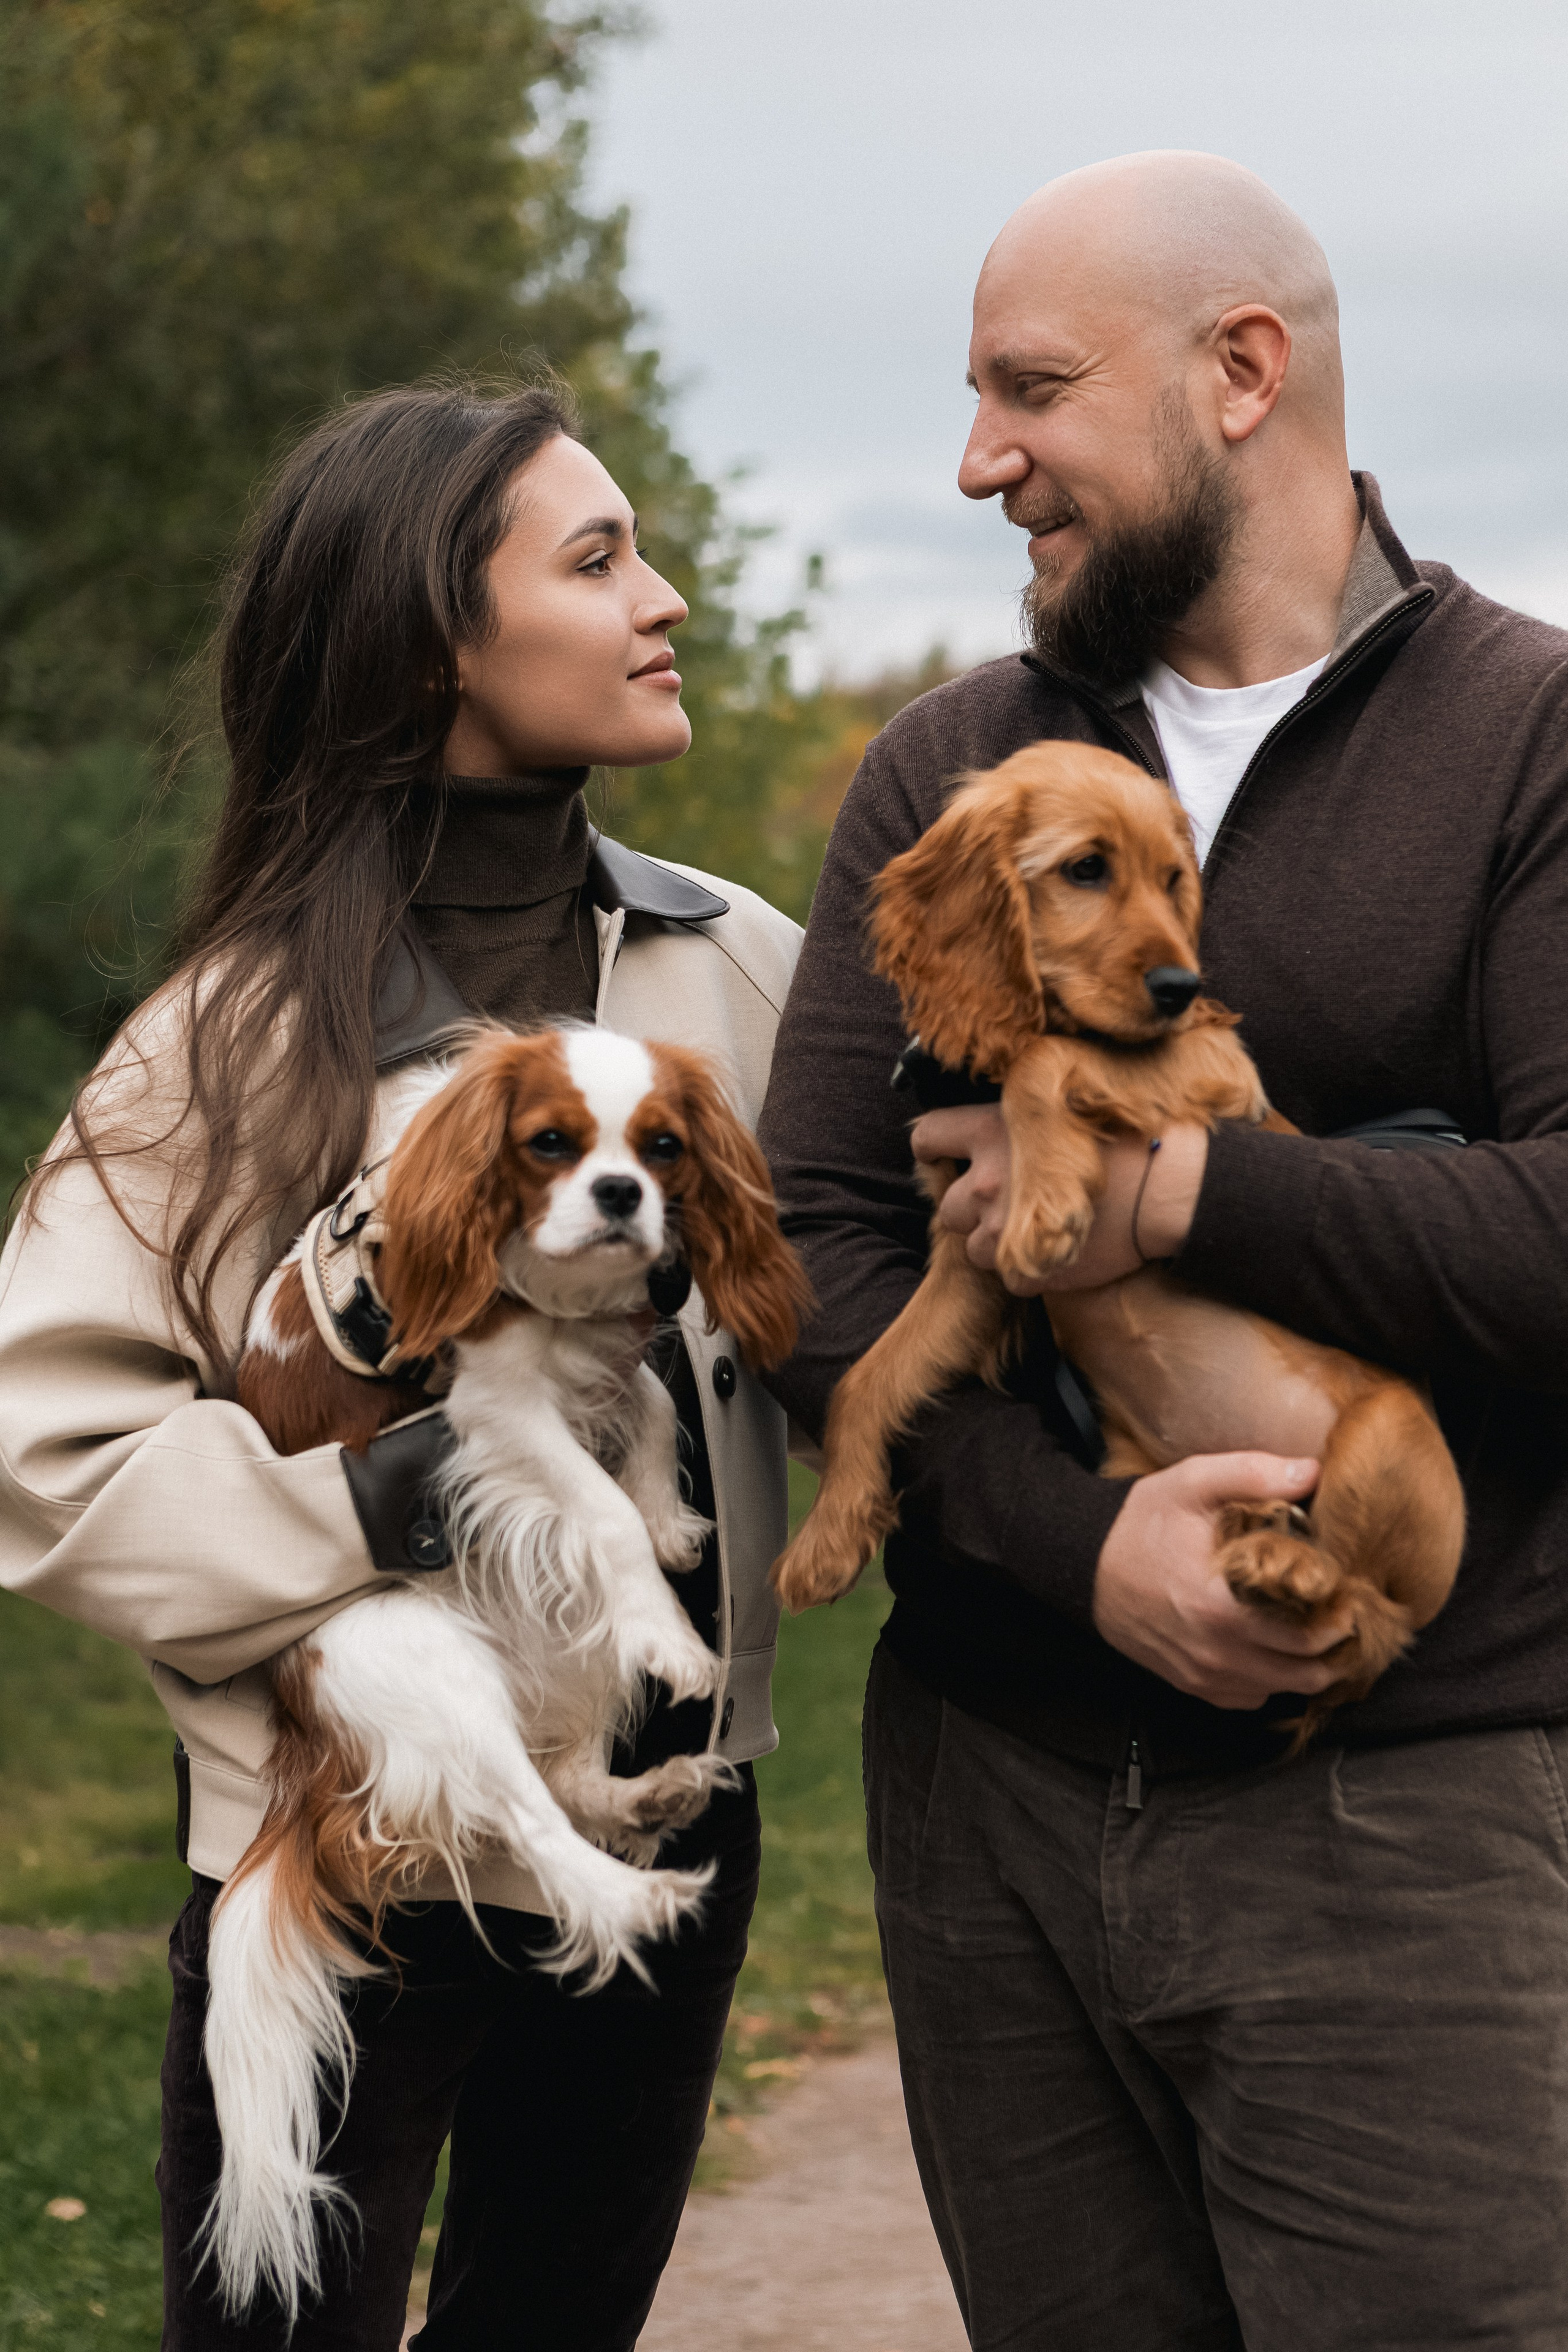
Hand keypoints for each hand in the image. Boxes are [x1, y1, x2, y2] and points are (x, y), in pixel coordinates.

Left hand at [908, 1107, 1209, 1291]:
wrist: (1167, 1185)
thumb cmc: (1125, 1136)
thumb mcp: (1065, 1104)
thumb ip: (1022, 1117)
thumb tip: (1003, 1122)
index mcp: (990, 1130)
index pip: (927, 1137)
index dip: (935, 1148)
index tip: (948, 1155)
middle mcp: (986, 1179)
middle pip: (947, 1207)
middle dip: (973, 1208)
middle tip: (1014, 1201)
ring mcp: (1003, 1228)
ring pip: (974, 1248)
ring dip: (998, 1243)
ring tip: (1040, 1228)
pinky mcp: (1026, 1268)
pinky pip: (1012, 1278)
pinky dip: (1030, 1271)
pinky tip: (1060, 1250)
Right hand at [1094, 1452, 1349, 1706]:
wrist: (1085, 1565)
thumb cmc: (1141, 1524)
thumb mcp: (1192, 1482)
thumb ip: (1254, 1474)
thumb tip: (1313, 1472)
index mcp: (1222, 1605)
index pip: (1309, 1634)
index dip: (1340, 1614)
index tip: (1348, 1589)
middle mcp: (1216, 1652)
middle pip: (1306, 1671)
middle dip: (1335, 1643)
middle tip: (1343, 1610)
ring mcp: (1204, 1675)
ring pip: (1283, 1690)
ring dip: (1308, 1665)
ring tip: (1316, 1628)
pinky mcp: (1193, 1685)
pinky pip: (1251, 1698)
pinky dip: (1271, 1678)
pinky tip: (1272, 1645)